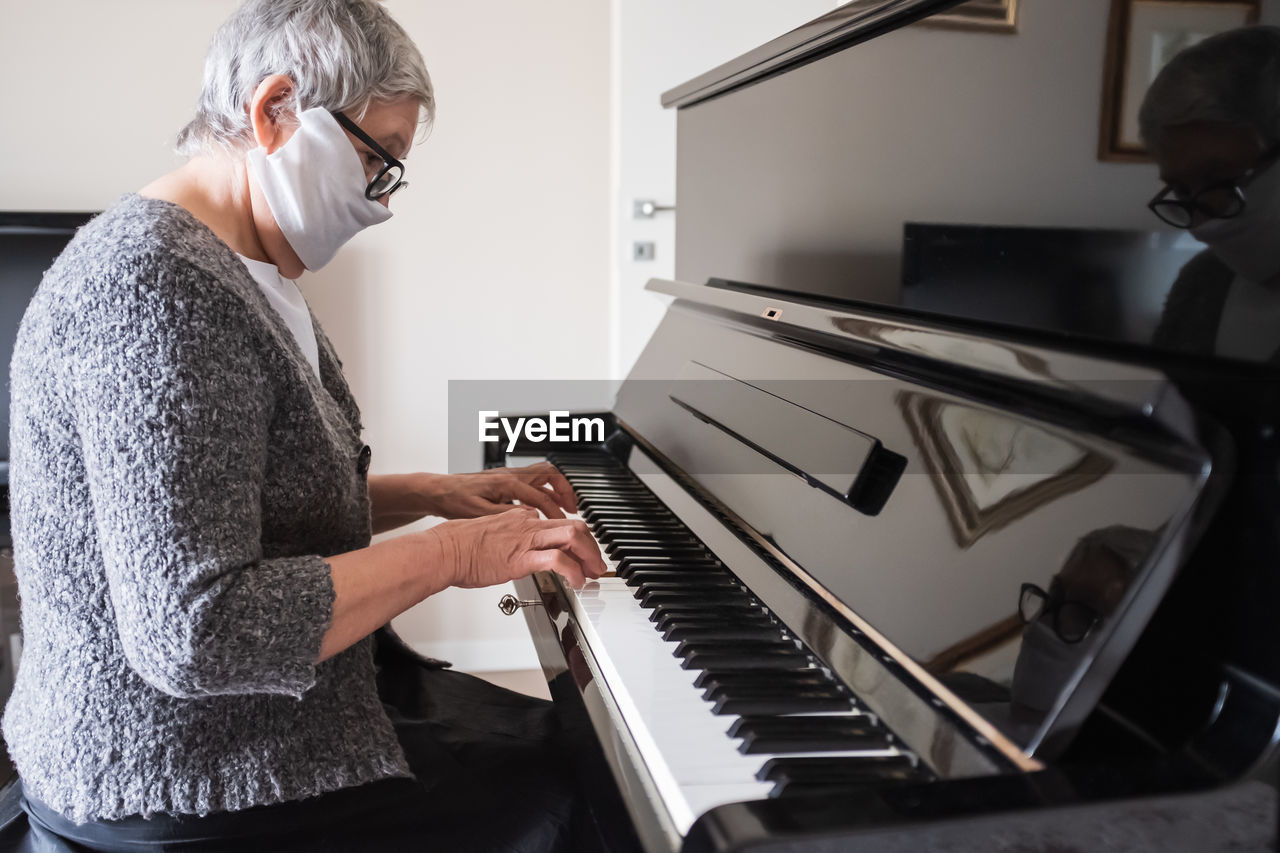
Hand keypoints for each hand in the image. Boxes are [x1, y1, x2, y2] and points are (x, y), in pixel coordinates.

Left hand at [425, 462, 577, 519]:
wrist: (438, 491)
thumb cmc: (454, 500)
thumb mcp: (478, 513)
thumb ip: (505, 515)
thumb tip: (529, 518)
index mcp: (506, 483)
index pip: (540, 495)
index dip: (555, 511)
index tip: (563, 525)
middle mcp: (510, 475)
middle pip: (549, 474)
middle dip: (565, 490)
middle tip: (574, 507)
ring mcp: (508, 476)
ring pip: (542, 476)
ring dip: (556, 489)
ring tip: (566, 506)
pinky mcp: (504, 481)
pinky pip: (532, 481)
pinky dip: (544, 492)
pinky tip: (542, 507)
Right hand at [429, 507, 605, 589]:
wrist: (444, 550)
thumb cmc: (460, 547)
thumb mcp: (492, 535)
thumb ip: (510, 538)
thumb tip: (518, 551)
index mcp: (522, 518)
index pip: (559, 523)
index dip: (577, 538)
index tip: (582, 553)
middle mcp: (528, 524)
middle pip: (575, 525)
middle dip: (592, 546)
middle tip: (596, 564)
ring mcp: (526, 539)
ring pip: (572, 536)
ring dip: (589, 556)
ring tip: (592, 572)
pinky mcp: (521, 557)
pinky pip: (557, 559)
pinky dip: (573, 570)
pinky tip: (576, 582)